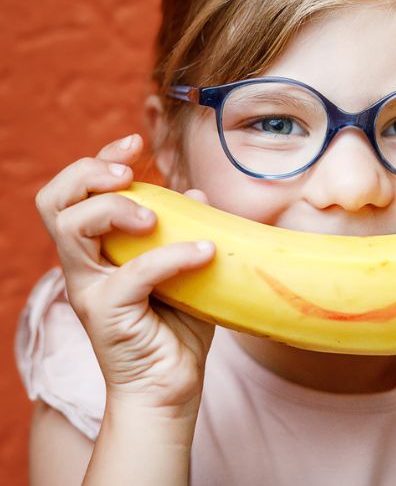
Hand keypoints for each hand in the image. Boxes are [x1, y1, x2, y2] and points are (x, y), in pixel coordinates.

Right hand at [35, 134, 216, 412]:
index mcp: (98, 249)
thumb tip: (198, 194)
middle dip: (88, 172)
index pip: (75, 192)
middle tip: (127, 172)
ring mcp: (90, 289)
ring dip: (116, 209)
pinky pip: (132, 273)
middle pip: (54, 200)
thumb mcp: (184, 269)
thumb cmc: (176, 328)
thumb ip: (187, 231)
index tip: (134, 142)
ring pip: (73, 228)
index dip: (97, 160)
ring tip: (156, 217)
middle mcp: (83, 264)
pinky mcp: (107, 315)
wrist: (171, 388)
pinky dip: (172, 256)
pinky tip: (205, 252)